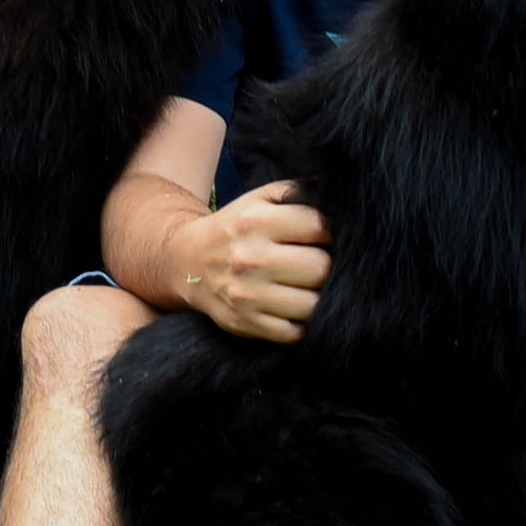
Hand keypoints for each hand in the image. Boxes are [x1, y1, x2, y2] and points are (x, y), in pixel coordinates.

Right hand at [168, 180, 329, 342]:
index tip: (324, 238)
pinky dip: (300, 322)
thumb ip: (298, 194)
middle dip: (326, 266)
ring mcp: (247, 295)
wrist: (187, 262)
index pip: (319, 227)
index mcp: (256, 222)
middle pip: (320, 268)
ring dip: (315, 296)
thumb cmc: (235, 229)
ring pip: (312, 304)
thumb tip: (339, 203)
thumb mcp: (259, 199)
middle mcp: (250, 258)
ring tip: (306, 286)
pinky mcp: (245, 323)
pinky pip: (294, 332)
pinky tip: (291, 307)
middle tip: (316, 264)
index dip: (331, 233)